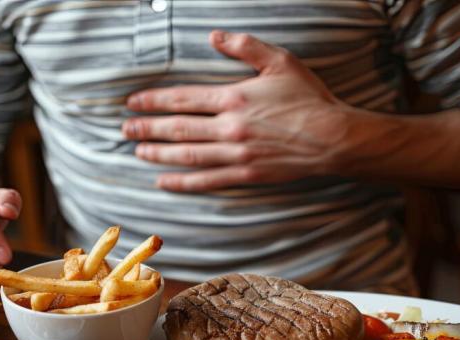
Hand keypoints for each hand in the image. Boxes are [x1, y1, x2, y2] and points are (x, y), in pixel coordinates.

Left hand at [123, 30, 350, 190]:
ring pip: (187, 154)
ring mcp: (236, 154)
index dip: (154, 100)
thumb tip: (214, 36)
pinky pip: (207, 180)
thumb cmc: (308, 98)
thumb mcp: (280, 61)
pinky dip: (182, 182)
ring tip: (138, 152)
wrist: (333, 138)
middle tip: (125, 129)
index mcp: (234, 97)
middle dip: (148, 128)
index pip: (183, 99)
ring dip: (159, 154)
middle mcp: (229, 127)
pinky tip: (163, 182)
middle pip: (178, 128)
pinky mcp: (245, 174)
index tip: (133, 102)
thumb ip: (245, 47)